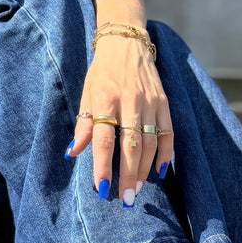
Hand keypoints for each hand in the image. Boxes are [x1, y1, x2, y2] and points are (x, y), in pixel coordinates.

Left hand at [67, 34, 173, 203]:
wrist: (127, 43)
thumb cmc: (103, 72)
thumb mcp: (86, 94)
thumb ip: (83, 125)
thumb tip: (73, 153)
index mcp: (105, 99)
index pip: (104, 139)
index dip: (102, 165)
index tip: (101, 188)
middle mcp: (130, 101)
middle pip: (131, 146)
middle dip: (128, 175)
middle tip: (125, 198)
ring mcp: (150, 102)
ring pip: (151, 143)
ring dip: (144, 170)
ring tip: (137, 189)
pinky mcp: (164, 103)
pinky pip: (168, 134)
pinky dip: (166, 154)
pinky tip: (159, 171)